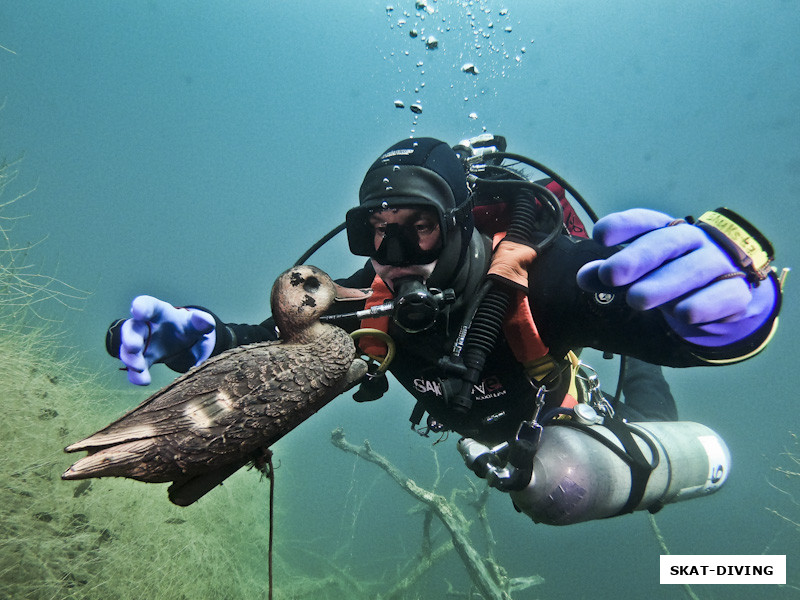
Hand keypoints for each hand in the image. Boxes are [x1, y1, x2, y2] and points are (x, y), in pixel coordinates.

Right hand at [119, 296, 215, 384]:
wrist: (186, 343)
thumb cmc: (188, 327)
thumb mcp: (197, 324)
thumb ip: (202, 322)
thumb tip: (205, 321)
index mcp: (160, 313)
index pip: (149, 305)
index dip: (142, 306)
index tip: (138, 310)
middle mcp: (146, 327)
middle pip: (131, 328)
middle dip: (129, 337)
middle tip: (133, 347)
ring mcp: (142, 344)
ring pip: (128, 349)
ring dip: (130, 359)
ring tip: (139, 368)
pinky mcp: (143, 360)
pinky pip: (135, 368)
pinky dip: (136, 375)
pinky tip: (144, 381)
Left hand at [576, 209, 777, 345]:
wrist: (725, 291)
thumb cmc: (671, 274)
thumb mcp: (639, 274)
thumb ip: (610, 274)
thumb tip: (584, 277)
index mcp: (665, 231)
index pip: (645, 221)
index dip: (623, 225)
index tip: (600, 235)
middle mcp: (693, 242)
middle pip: (667, 242)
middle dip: (637, 257)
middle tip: (610, 274)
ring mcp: (717, 264)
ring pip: (694, 268)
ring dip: (664, 283)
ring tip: (636, 299)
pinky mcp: (736, 292)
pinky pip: (723, 295)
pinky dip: (704, 304)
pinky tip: (684, 313)